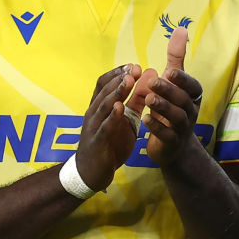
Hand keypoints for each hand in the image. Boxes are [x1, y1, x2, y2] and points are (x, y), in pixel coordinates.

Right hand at [75, 64, 141, 190]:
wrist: (91, 173)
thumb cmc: (109, 144)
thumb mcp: (126, 120)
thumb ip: (135, 102)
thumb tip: (147, 82)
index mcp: (99, 106)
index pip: (104, 83)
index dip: (118, 73)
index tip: (134, 65)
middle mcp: (94, 113)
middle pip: (104, 90)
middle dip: (120, 78)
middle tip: (135, 69)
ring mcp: (93, 127)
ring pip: (103, 105)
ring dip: (116, 92)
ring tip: (129, 81)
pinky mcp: (97, 141)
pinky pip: (104, 126)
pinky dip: (112, 116)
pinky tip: (120, 108)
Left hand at [127, 26, 203, 166]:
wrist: (174, 145)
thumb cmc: (174, 106)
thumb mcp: (176, 81)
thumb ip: (177, 57)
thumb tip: (181, 29)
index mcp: (192, 95)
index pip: (192, 85)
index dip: (182, 79)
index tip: (170, 71)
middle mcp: (191, 110)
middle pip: (183, 100)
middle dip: (169, 90)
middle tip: (153, 82)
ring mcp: (183, 128)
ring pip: (176, 117)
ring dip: (163, 107)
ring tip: (149, 98)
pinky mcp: (172, 142)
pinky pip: (167, 135)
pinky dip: (157, 127)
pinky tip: (145, 119)